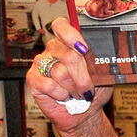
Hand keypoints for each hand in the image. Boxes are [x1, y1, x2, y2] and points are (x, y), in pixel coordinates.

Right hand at [25, 18, 110, 134]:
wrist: (84, 111)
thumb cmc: (94, 88)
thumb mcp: (102, 72)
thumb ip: (99, 60)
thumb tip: (104, 53)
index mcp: (69, 41)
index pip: (62, 25)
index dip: (71, 35)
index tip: (84, 49)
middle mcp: (53, 49)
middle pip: (68, 54)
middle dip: (82, 75)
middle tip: (88, 88)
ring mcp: (41, 62)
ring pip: (60, 72)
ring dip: (74, 87)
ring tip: (79, 93)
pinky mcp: (32, 78)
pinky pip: (49, 85)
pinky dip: (61, 94)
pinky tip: (65, 96)